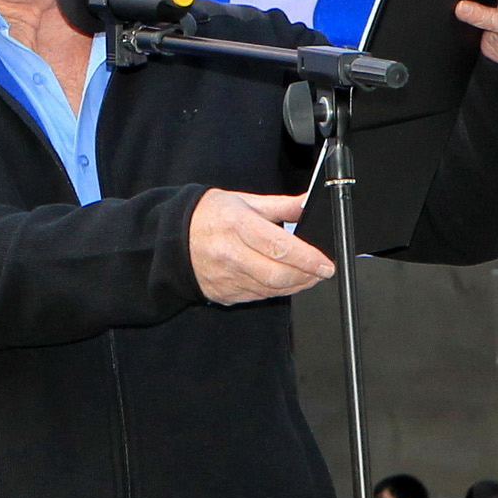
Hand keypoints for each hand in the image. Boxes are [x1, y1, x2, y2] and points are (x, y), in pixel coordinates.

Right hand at [187, 189, 335, 305]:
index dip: (307, 258)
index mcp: (237, 224)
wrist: (172, 238)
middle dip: (306, 276)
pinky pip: (258, 296)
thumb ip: (281, 206)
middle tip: (320, 272)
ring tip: (307, 276)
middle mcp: (230, 253)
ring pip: (270, 289)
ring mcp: (226, 277)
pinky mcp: (224, 293)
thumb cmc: (207, 216)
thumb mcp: (244, 201)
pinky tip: (284, 281)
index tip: (325, 263)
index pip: (279, 247)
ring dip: (295, 286)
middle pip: (277, 275)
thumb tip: (307, 203)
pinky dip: (276, 291)